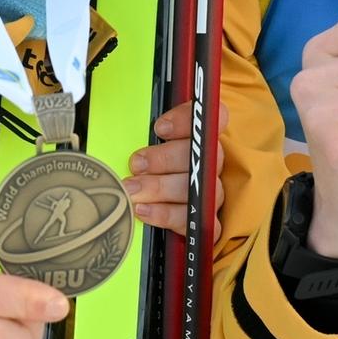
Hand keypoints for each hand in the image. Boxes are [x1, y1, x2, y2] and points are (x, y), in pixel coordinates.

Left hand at [126, 100, 220, 235]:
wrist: (162, 212)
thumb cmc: (151, 169)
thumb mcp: (147, 142)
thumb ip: (145, 132)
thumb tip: (124, 126)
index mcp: (202, 138)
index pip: (213, 118)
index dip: (189, 121)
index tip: (160, 128)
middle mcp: (210, 164)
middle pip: (199, 156)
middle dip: (164, 159)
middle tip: (136, 164)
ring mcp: (210, 193)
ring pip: (193, 187)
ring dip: (158, 188)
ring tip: (131, 189)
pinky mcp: (202, 219)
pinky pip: (190, 218)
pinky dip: (165, 214)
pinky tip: (143, 210)